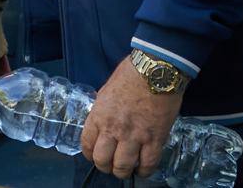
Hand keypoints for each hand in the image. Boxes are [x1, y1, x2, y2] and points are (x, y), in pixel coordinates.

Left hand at [81, 57, 183, 178]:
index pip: (87, 145)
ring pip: (123, 167)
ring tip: (126, 169)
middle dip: (105, 167)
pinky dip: (145, 171)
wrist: (155, 71)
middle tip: (110, 165)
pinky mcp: (155, 139)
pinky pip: (148, 164)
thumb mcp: (106, 92)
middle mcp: (113, 129)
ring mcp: (135, 136)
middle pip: (102, 161)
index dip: (90, 155)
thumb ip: (103, 110)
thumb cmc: (129, 75)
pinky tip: (143, 169)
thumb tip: (103, 121)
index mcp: (99, 116)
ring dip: (123, 172)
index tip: (94, 155)